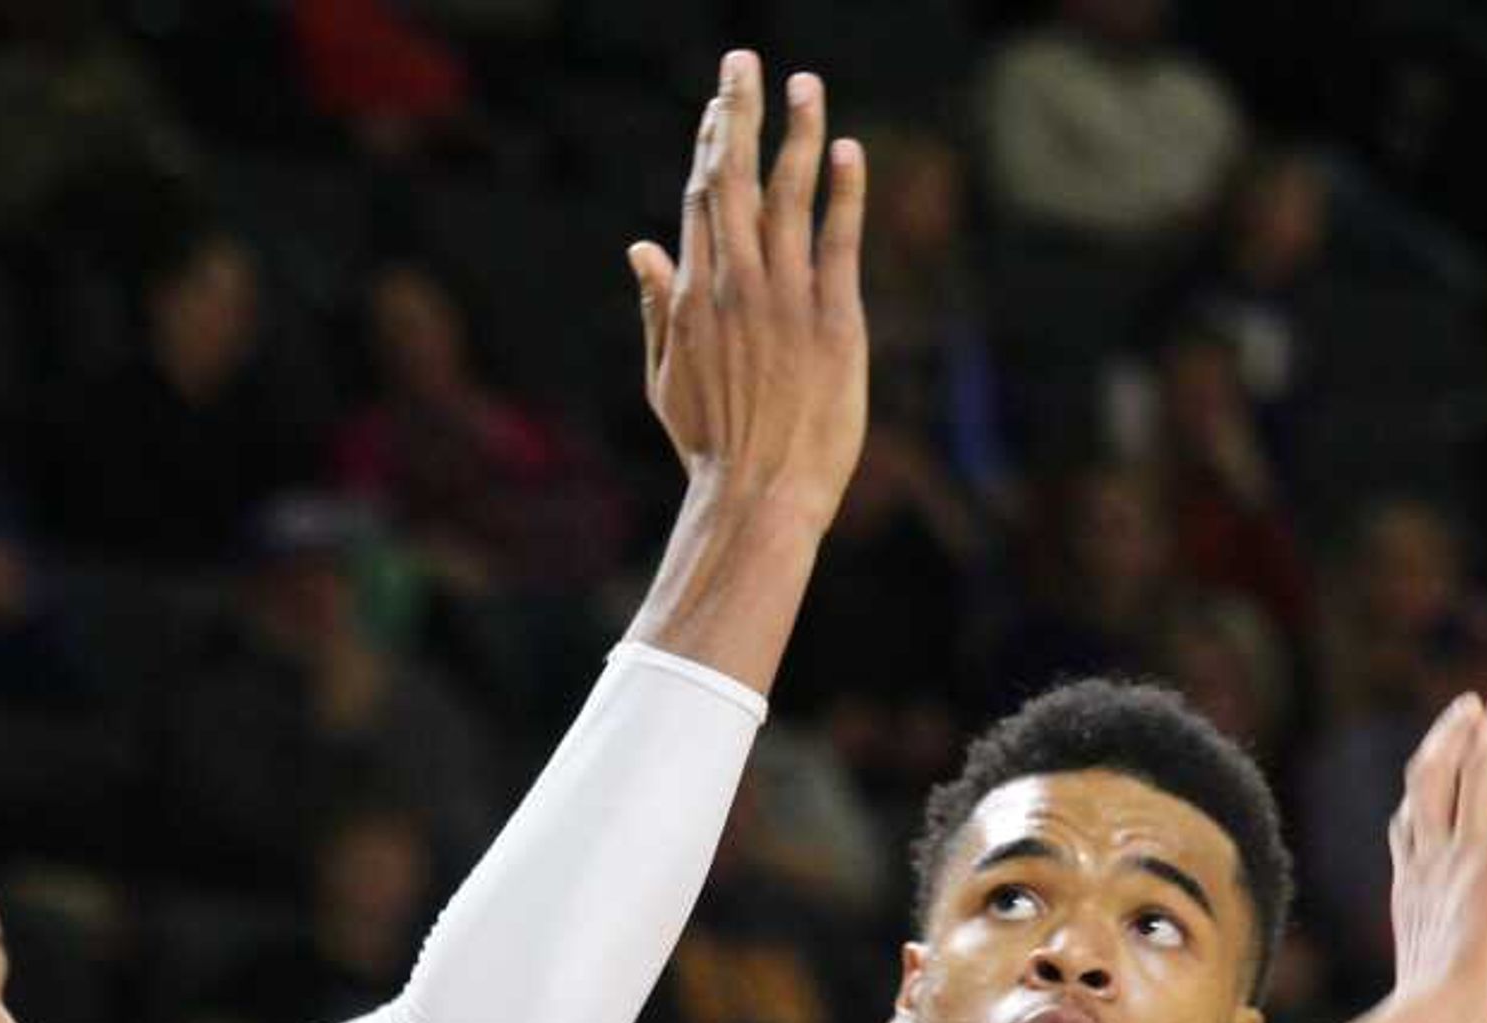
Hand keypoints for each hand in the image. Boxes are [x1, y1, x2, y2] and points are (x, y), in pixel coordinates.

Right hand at [628, 53, 867, 524]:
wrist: (758, 497)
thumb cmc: (712, 449)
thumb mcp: (666, 380)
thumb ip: (655, 310)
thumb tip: (639, 250)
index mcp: (692, 296)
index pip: (698, 199)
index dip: (709, 143)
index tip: (717, 102)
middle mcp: (734, 284)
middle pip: (733, 179)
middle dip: (738, 112)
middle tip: (744, 59)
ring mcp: (784, 298)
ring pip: (787, 196)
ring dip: (796, 133)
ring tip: (804, 82)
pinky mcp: (833, 319)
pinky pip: (839, 240)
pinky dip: (843, 192)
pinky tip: (847, 150)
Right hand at [1380, 664, 1486, 1022]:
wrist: (1433, 1022)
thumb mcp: (1442, 1002)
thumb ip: (1463, 989)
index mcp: (1412, 886)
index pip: (1411, 821)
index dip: (1426, 779)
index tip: (1444, 753)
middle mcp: (1430, 856)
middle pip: (1439, 769)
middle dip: (1464, 727)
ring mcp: (1463, 852)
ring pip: (1484, 761)